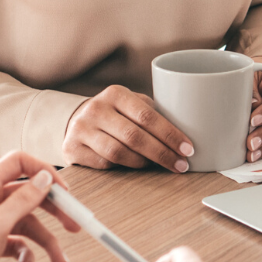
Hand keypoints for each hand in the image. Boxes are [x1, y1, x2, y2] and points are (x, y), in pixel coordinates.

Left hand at [0, 151, 79, 261]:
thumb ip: (22, 200)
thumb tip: (44, 178)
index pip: (18, 163)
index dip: (43, 172)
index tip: (64, 191)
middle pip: (28, 195)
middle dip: (53, 212)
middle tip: (74, 226)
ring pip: (26, 223)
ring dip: (45, 242)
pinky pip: (16, 241)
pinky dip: (26, 254)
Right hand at [63, 85, 194, 171]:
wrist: (76, 121)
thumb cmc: (115, 115)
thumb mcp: (131, 105)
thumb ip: (153, 113)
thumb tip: (189, 130)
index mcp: (115, 93)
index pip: (147, 116)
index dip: (170, 134)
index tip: (188, 148)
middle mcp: (96, 108)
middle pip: (134, 136)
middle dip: (162, 153)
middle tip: (181, 165)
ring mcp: (81, 129)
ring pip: (119, 153)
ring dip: (144, 163)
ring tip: (159, 165)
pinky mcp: (72, 149)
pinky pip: (104, 164)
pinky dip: (123, 168)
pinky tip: (135, 167)